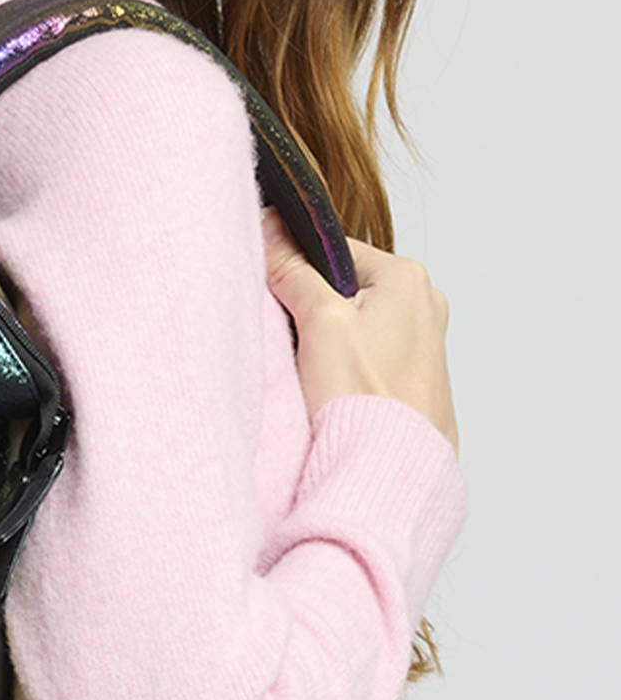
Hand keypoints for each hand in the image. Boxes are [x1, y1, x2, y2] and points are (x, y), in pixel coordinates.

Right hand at [261, 207, 459, 459]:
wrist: (392, 468)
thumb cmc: (362, 399)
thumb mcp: (318, 323)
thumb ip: (293, 273)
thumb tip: (272, 230)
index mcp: (407, 277)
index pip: (335, 252)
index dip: (298, 274)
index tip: (278, 300)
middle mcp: (427, 304)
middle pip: (348, 289)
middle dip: (316, 313)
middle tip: (297, 345)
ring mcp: (428, 344)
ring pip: (360, 327)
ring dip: (332, 345)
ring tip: (318, 376)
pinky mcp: (420, 380)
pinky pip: (374, 358)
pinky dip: (351, 370)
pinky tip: (337, 393)